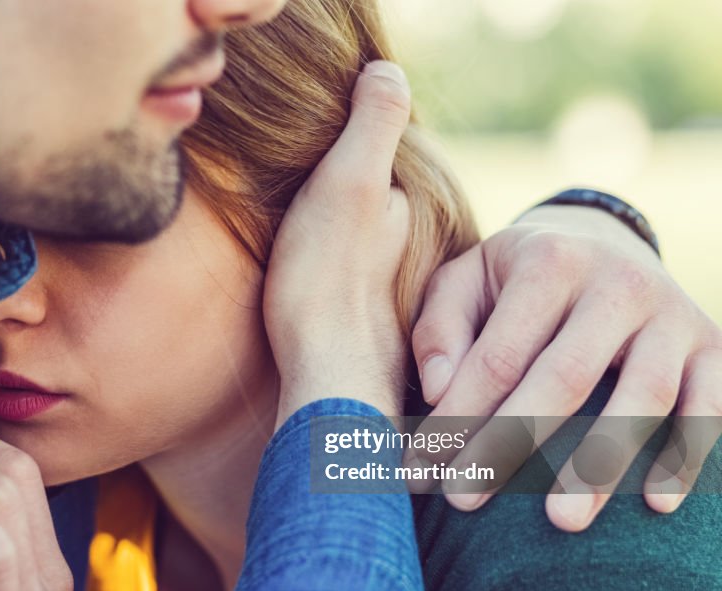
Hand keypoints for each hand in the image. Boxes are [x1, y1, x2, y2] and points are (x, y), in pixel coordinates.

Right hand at [264, 61, 411, 426]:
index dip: (356, 151)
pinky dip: (345, 282)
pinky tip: (322, 294)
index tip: (328, 161)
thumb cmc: (330, 284)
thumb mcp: (348, 185)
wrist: (327, 382)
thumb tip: (387, 66)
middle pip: (385, 205)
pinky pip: (361, 287)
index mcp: (411, 208)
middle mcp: (414, 249)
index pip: (390, 159)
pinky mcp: (375, 328)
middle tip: (318, 213)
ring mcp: (395, 291)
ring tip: (316, 251)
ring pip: (374, 248)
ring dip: (352, 244)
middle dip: (362, 199)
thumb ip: (371, 125)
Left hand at [408, 203, 721, 529]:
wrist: (605, 240)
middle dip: (510, 444)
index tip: (421, 470)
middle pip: (564, 377)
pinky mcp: (711, 346)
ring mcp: (671, 316)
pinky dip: (686, 455)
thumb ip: (439, 329)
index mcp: (549, 262)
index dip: (457, 418)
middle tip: (464, 500)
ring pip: (643, 396)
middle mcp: (617, 283)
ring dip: (602, 464)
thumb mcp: (464, 279)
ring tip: (561, 521)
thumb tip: (440, 392)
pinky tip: (656, 504)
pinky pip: (708, 405)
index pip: (498, 356)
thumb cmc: (514, 277)